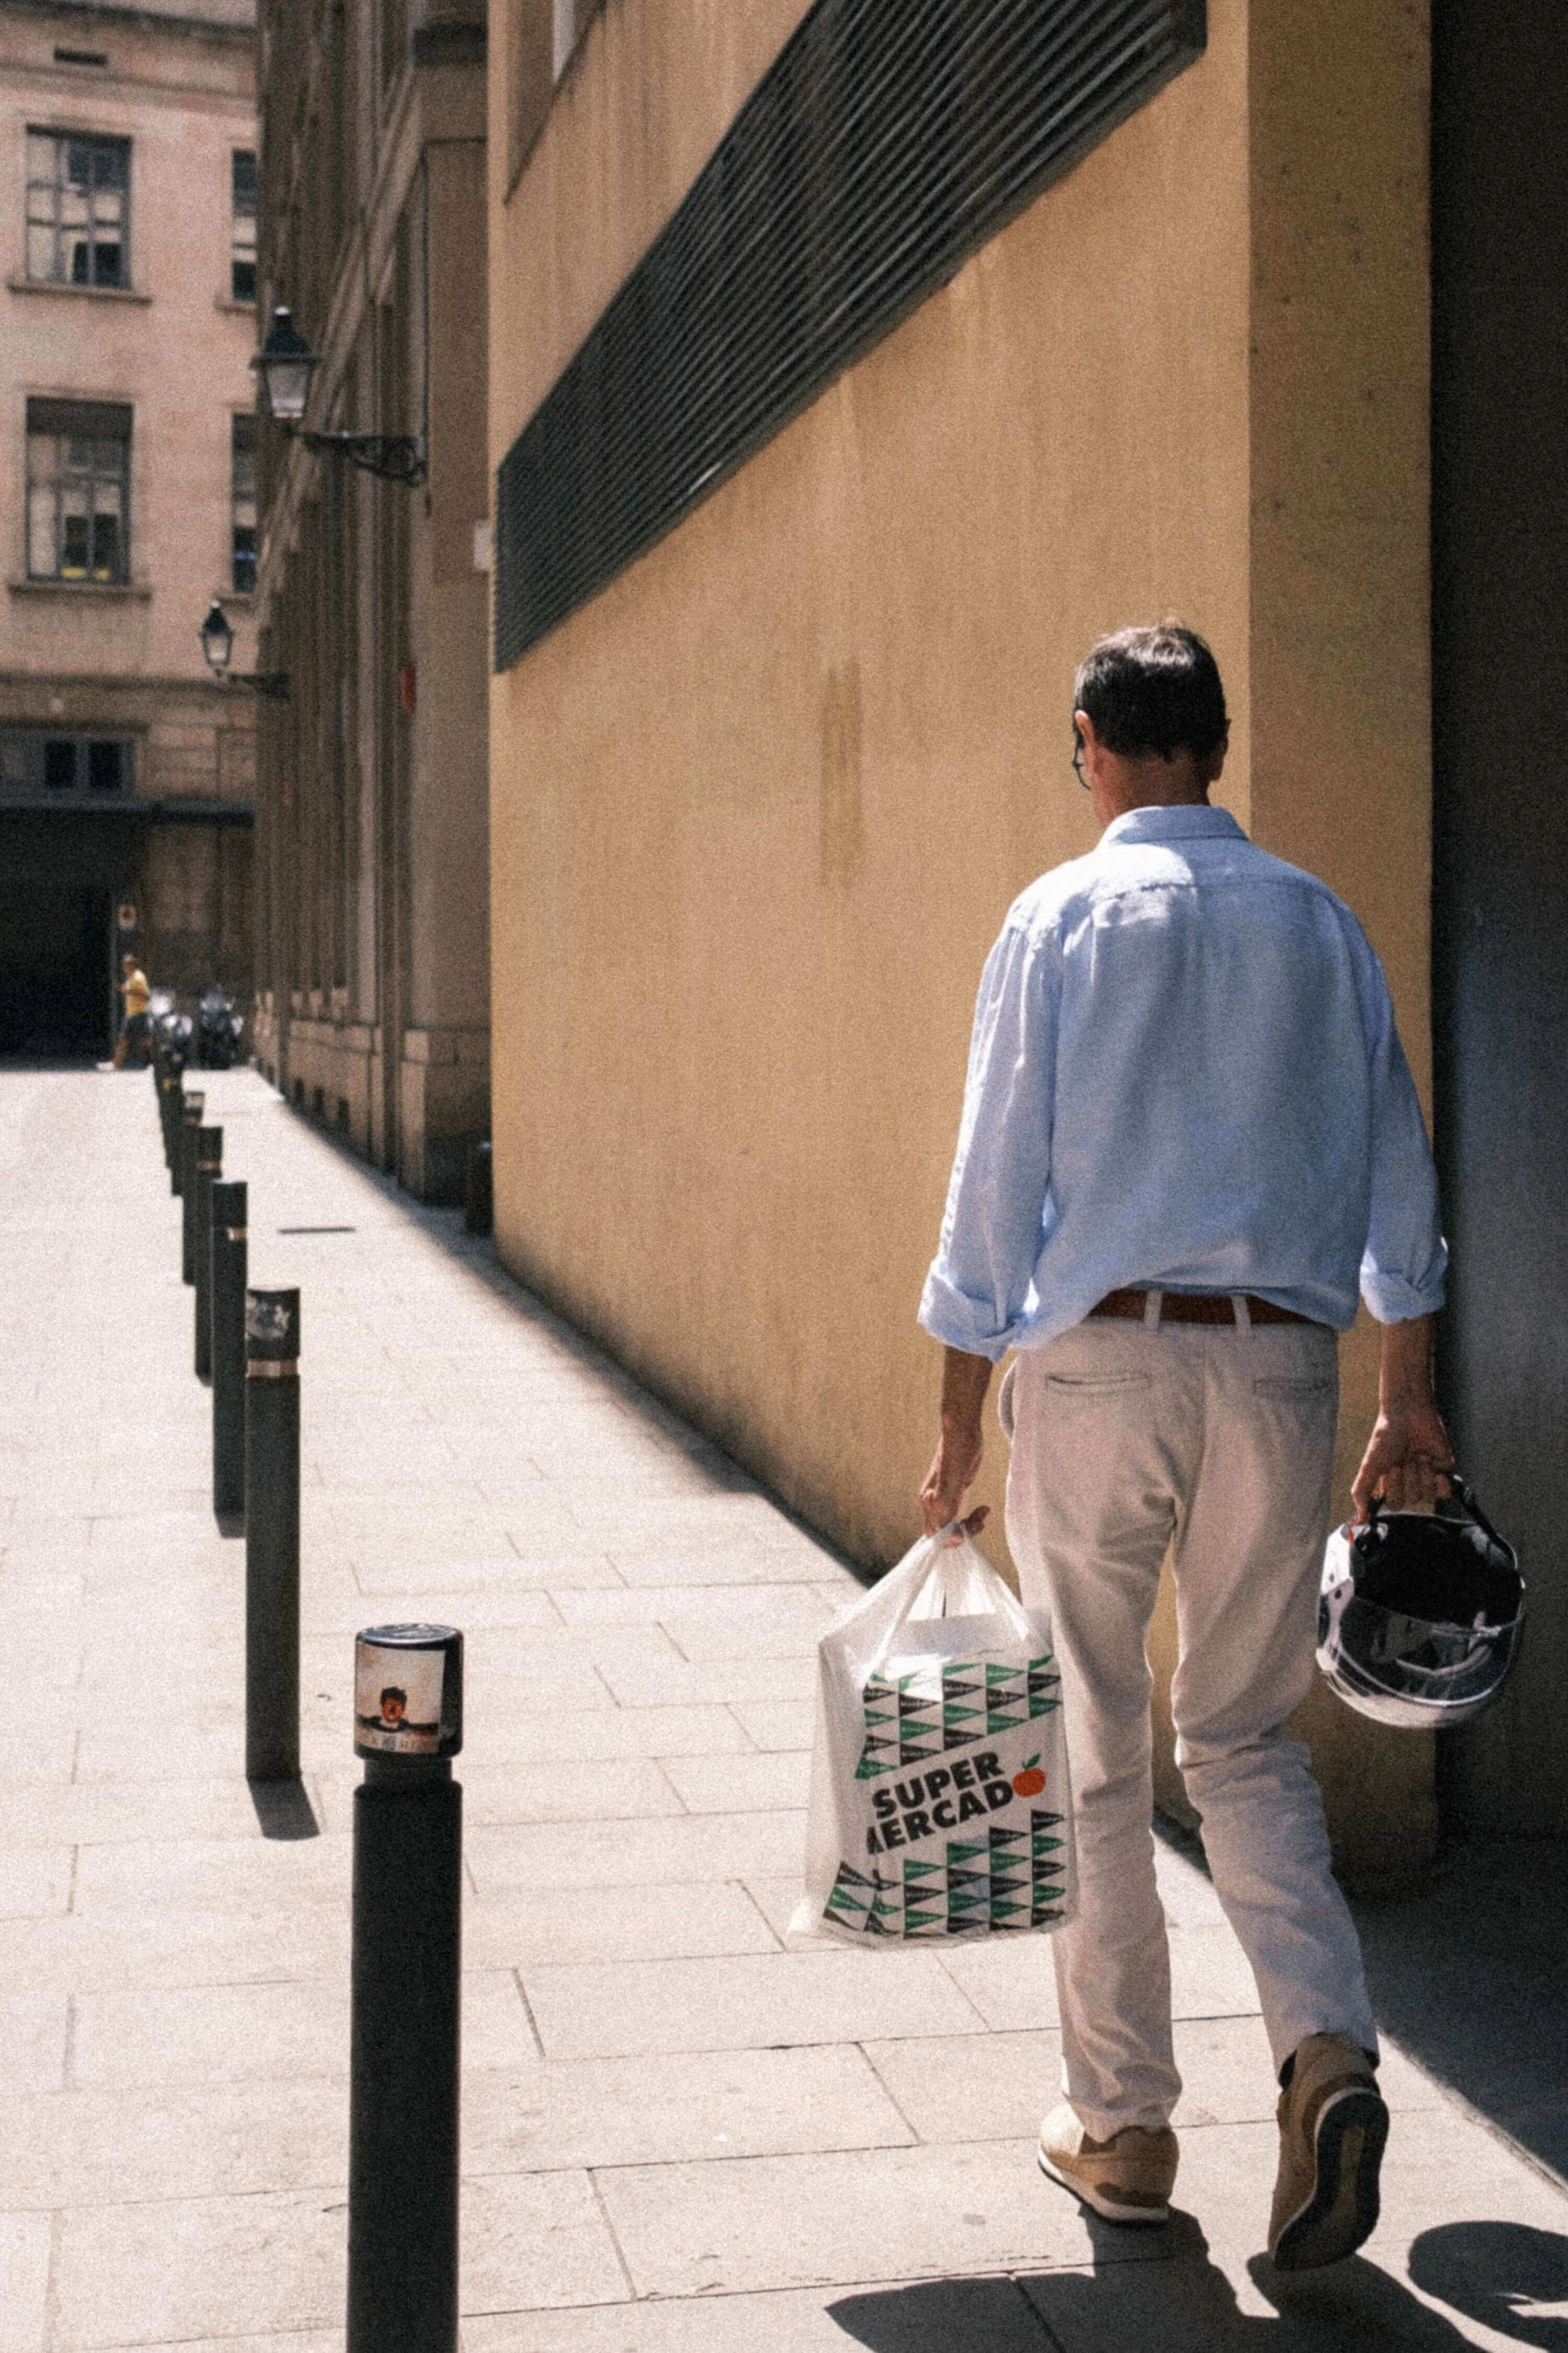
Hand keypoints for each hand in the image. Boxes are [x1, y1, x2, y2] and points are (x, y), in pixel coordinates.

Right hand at [920, 1422, 987, 1537]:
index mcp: (930, 1500)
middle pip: (943, 1534)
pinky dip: (971, 1518)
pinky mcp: (952, 1494)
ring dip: (968, 1526)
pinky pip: (958, 1516)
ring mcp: (941, 1498)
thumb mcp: (955, 1474)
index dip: (953, 1538)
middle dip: (962, 1534)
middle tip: (980, 1521)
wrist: (962, 1429)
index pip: (936, 1534)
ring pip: (951, 1526)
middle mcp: (932, 1502)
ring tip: (984, 1514)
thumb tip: (942, 1526)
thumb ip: (946, 1500)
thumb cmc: (959, 1448)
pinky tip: (984, 1509)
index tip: (971, 1529)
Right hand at [1351, 1402, 1453, 1520]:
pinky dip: (1440, 1484)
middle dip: (1408, 1479)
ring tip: (1419, 1456)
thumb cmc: (1386, 1436)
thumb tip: (1361, 1518)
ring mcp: (1428, 1476)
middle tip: (1405, 1458)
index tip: (1392, 1467)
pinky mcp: (1444, 1469)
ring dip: (1422, 1475)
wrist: (1407, 1413)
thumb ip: (1361, 1491)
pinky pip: (1445, 1492)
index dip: (1395, 1489)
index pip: (1396, 1505)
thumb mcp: (1369, 1465)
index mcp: (1392, 1483)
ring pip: (1428, 1496)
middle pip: (1412, 1501)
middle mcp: (1410, 1482)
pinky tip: (1434, 1468)